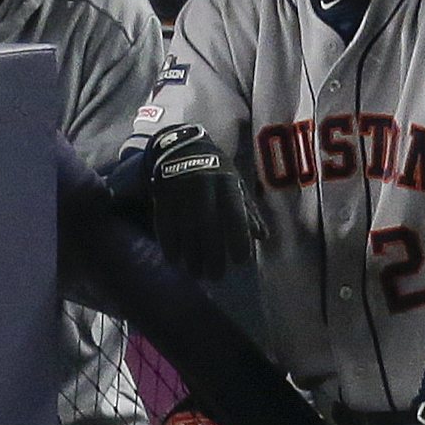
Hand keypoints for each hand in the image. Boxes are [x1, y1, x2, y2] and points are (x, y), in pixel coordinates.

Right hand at [146, 123, 256, 279]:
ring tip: (196, 273)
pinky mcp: (162, 194)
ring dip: (190, 253)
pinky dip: (169, 243)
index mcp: (226, 182)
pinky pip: (164, 222)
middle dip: (212, 253)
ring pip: (185, 227)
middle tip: (215, 276)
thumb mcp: (236, 184)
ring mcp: (180, 189)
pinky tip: (174, 259)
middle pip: (208, 224)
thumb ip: (248, 210)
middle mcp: (203, 185)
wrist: (181, 148)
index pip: (234, 212)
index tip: (239, 260)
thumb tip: (262, 236)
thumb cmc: (216, 171)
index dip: (237, 237)